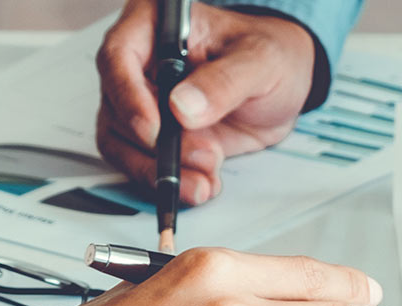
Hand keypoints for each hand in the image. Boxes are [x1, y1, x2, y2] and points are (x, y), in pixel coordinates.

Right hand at [96, 0, 317, 205]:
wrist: (284, 89)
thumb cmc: (270, 57)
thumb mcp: (260, 61)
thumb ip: (224, 81)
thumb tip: (183, 105)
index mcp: (156, 25)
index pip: (119, 56)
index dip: (129, 97)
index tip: (154, 131)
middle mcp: (141, 63)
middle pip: (118, 108)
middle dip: (156, 146)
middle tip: (203, 157)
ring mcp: (143, 102)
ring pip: (123, 144)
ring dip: (160, 170)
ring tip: (204, 180)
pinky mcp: (154, 137)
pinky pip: (142, 164)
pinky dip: (169, 180)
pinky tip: (201, 183)